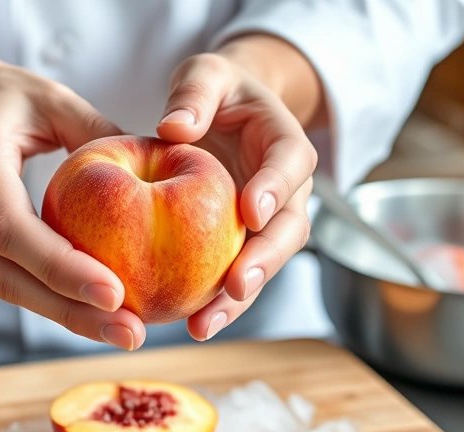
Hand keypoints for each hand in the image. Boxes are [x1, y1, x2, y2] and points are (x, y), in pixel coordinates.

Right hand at [0, 31, 145, 349]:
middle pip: (9, 277)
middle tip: (131, 334)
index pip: (12, 229)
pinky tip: (98, 312)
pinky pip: (11, 280)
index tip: (115, 294)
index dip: (60, 268)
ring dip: (66, 316)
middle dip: (71, 312)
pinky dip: (53, 299)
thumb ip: (98, 129)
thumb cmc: (1, 96)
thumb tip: (157, 165)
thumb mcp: (52, 97)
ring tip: (124, 332)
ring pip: (8, 288)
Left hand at [156, 36, 323, 340]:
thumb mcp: (205, 75)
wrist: (227, 114)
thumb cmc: (216, 91)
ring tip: (204, 325)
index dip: (274, 188)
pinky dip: (217, 303)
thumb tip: (173, 128)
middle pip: (287, 230)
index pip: (290, 164)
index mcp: (284, 142)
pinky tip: (189, 324)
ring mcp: (268, 223)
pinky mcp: (244, 245)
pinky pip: (236, 277)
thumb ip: (194, 94)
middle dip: (265, 261)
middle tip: (236, 285)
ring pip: (265, 265)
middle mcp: (285, 190)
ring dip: (239, 299)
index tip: (252, 211)